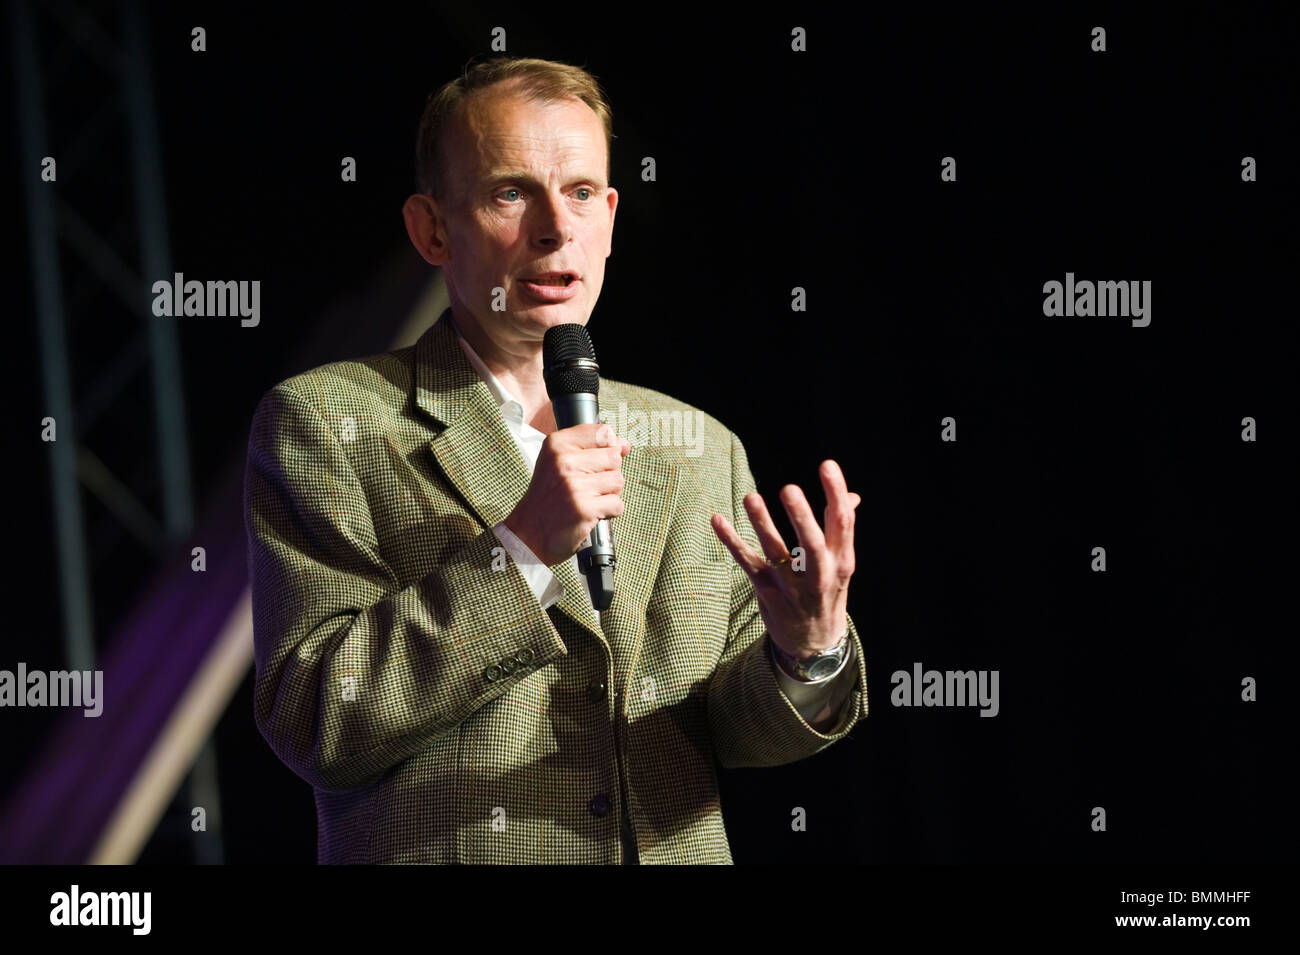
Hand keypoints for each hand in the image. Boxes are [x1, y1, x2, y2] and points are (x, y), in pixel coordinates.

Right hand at [504, 422, 630, 566]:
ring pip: (618, 480)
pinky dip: (609, 512)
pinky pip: (617, 504)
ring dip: (610, 493)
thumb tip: (624, 444)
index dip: (608, 448)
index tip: (595, 462)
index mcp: (557, 444)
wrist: (529, 533)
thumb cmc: (548, 497)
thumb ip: (592, 448)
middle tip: (588, 486)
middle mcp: (564, 461)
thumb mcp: (559, 462)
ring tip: (589, 499)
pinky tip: (591, 512)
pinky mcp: (584, 508)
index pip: (604, 433)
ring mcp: (574, 485)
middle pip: (614, 457)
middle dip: (608, 473)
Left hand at [710, 459, 860, 657]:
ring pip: (775, 551)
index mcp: (841, 561)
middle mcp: (819, 575)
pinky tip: (717, 520)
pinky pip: (747, 563)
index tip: (827, 465)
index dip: (836, 493)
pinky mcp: (766, 592)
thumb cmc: (826, 593)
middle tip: (789, 489)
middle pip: (811, 543)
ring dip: (761, 523)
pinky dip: (731, 540)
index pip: (842, 522)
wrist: (812, 644)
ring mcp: (791, 586)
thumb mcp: (840, 564)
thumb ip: (840, 528)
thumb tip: (851, 495)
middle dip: (800, 516)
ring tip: (750, 497)